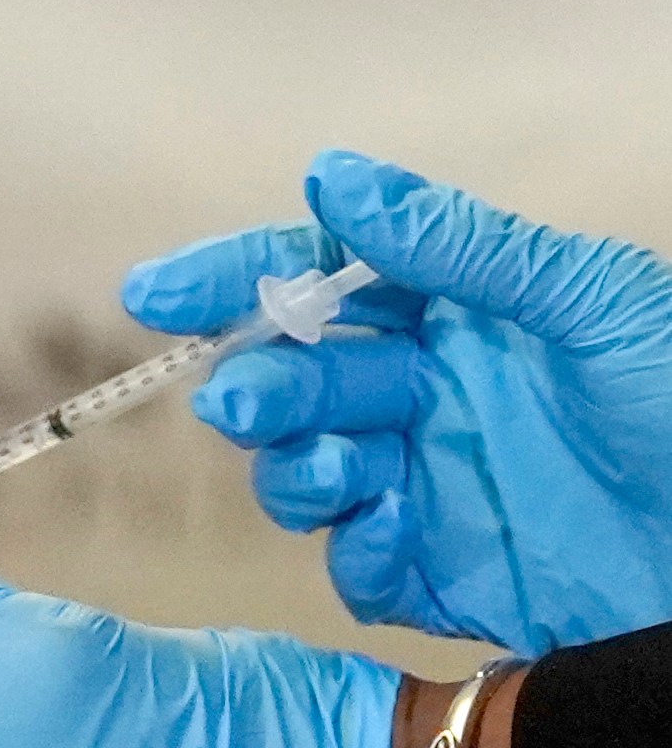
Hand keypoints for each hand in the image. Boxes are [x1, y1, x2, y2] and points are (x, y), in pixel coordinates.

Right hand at [123, 149, 671, 657]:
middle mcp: (429, 395)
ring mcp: (428, 484)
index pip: (320, 281)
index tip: (157, 294)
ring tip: (337, 475)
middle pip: (296, 381)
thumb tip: (333, 176)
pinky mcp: (440, 571)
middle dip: (258, 390)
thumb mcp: (589, 305)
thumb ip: (456, 248)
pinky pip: (355, 561)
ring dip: (296, 470)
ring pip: (304, 472)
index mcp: (460, 317)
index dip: (235, 281)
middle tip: (247, 406)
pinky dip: (356, 549)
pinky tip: (394, 537)